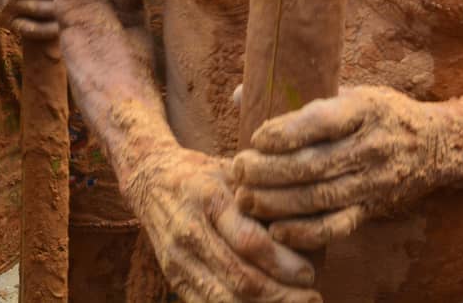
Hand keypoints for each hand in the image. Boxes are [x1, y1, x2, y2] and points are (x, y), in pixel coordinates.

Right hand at [133, 146, 317, 302]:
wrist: (150, 180)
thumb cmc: (203, 175)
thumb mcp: (233, 172)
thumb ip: (264, 197)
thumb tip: (309, 225)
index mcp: (208, 198)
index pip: (249, 241)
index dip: (283, 263)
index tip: (309, 274)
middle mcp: (190, 231)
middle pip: (240, 277)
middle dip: (281, 296)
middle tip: (313, 299)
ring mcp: (178, 259)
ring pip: (225, 299)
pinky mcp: (174, 277)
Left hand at [233, 86, 446, 249]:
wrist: (436, 144)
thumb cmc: (378, 112)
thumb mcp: (348, 91)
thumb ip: (297, 95)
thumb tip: (239, 95)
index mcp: (363, 110)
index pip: (322, 122)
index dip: (285, 132)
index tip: (257, 137)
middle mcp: (370, 147)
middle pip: (314, 165)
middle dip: (269, 171)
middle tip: (238, 169)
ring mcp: (373, 182)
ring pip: (321, 198)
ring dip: (278, 202)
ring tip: (246, 198)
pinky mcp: (373, 209)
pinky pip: (337, 226)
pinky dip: (305, 232)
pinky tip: (277, 229)